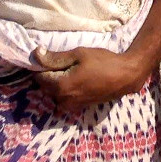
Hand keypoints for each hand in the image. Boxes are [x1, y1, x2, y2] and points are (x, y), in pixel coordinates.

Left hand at [32, 46, 147, 114]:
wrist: (124, 76)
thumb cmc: (102, 61)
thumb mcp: (79, 54)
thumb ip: (56, 57)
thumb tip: (35, 54)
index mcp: (61, 86)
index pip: (39, 77)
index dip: (41, 65)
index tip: (48, 56)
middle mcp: (63, 100)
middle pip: (45, 86)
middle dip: (48, 75)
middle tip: (60, 61)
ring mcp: (71, 106)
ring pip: (54, 93)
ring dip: (56, 83)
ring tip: (70, 69)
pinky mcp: (78, 107)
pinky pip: (63, 98)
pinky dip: (65, 89)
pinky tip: (76, 78)